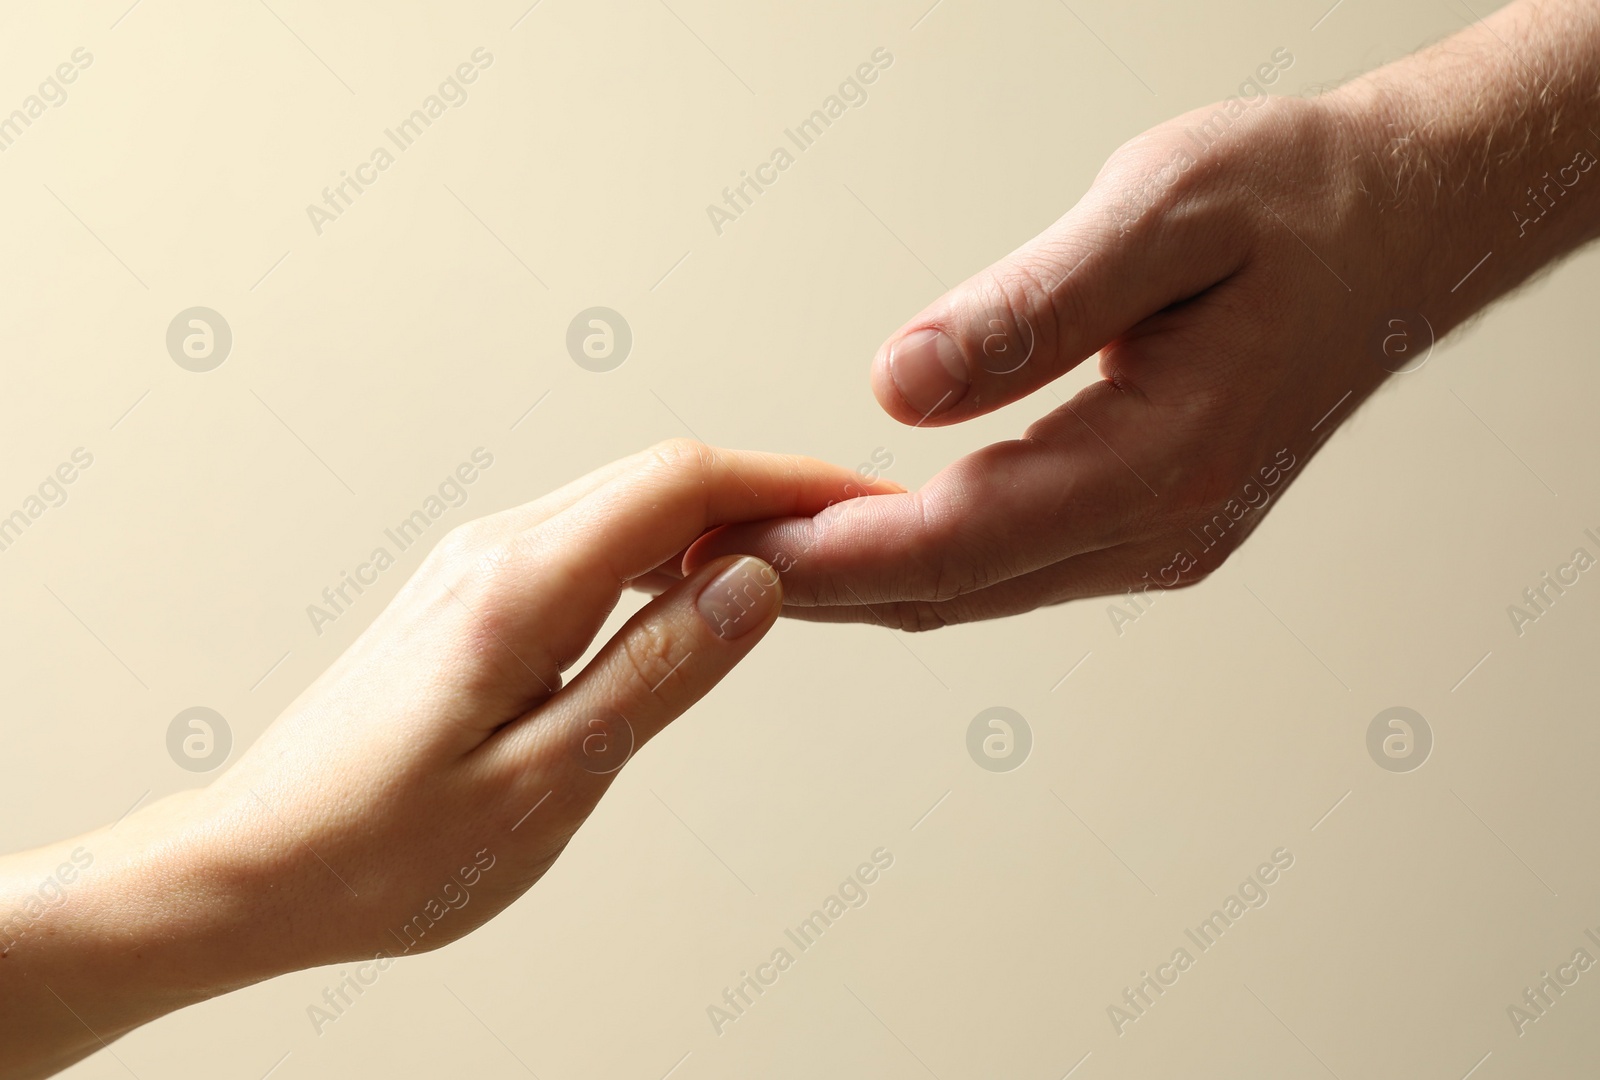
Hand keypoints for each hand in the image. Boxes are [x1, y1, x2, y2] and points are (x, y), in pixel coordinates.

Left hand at [0, 440, 897, 1078]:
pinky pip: (591, 543)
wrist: (254, 868)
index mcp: (516, 589)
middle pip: (659, 478)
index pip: (681, 483)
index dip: (788, 481)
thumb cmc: (379, 851)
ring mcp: (477, 567)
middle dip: (769, 494)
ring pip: (627, 505)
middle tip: (858, 538)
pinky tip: (696, 597)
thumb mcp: (545, 782)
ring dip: (720, 522)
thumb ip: (655, 672)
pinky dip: (665, 553)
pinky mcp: (472, 596)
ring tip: (800, 570)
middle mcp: (493, 553)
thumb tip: (752, 583)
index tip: (867, 500)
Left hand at [685, 0, 1599, 628]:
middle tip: (689, 558)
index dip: (826, 554)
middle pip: (948, 588)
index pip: (954, 539)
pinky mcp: (1143, 524)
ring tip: (743, 551)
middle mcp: (1157, 531)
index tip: (718, 549)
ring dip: (855, 579)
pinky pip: (1004, 564)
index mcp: (1160, 463)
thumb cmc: (1295, 205)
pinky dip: (915, 559)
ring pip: (971, 588)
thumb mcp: (1162, 213)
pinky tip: (853, 536)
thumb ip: (1031, 309)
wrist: (1396, 229)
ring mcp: (1154, 540)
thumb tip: (897, 385)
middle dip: (813, 581)